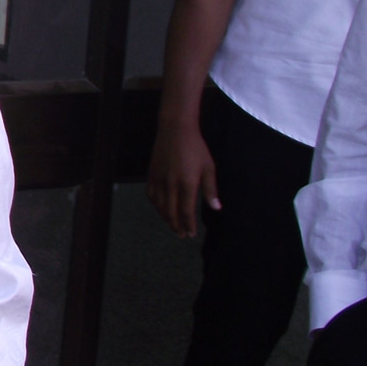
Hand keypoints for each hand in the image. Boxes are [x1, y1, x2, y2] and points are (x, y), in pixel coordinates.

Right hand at [146, 121, 219, 238]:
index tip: (191, 234)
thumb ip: (210, 189)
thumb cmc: (196, 148)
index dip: (189, 224)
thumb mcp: (209, 167)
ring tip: (172, 225)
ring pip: (159, 205)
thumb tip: (216, 208)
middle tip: (181, 235)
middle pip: (171, 212)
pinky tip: (160, 208)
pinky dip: (155, 205)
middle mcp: (171, 185)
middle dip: (176, 226)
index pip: (186, 211)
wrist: (175, 130)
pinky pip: (151, 194)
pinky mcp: (151, 174)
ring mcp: (159, 180)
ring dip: (165, 218)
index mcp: (187, 184)